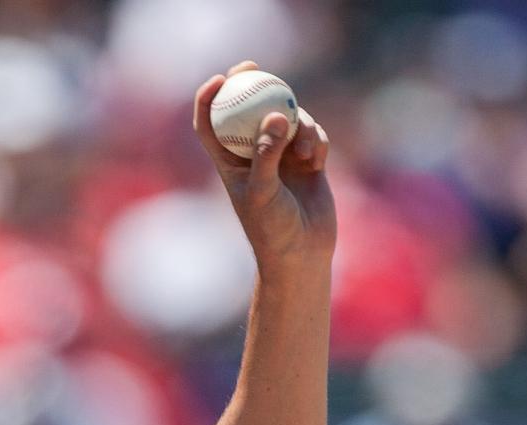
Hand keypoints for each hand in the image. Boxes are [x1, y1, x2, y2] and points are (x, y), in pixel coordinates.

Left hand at [193, 63, 336, 273]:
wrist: (302, 255)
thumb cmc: (272, 229)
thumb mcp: (262, 190)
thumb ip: (266, 152)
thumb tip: (273, 115)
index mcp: (231, 164)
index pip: (211, 125)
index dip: (208, 99)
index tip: (220, 80)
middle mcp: (255, 156)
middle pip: (248, 111)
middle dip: (252, 86)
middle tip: (256, 68)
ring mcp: (283, 158)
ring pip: (288, 120)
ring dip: (299, 125)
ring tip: (306, 150)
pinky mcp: (309, 163)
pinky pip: (314, 136)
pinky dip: (317, 140)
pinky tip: (318, 159)